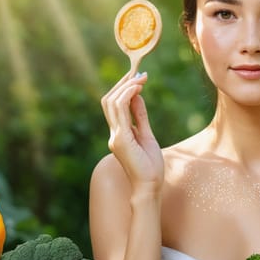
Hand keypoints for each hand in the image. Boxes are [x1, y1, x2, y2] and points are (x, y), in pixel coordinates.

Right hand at [100, 71, 163, 193]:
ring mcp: (115, 136)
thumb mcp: (146, 135)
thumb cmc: (150, 166)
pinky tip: (138, 89)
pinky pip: (120, 111)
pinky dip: (128, 96)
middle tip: (139, 73)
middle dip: (122, 84)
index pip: (113, 105)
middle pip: (109, 101)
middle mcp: (113, 134)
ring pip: (112, 103)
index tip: (137, 77)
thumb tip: (137, 97)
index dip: (122, 89)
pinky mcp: (121, 139)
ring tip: (140, 78)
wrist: (150, 186)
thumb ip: (140, 117)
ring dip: (127, 87)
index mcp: (118, 134)